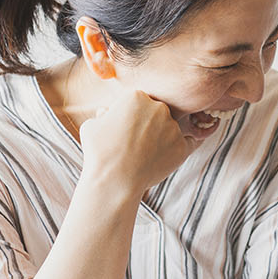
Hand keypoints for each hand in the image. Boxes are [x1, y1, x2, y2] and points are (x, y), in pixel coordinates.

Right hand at [76, 89, 199, 195]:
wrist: (114, 181)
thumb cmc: (99, 153)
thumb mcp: (92, 125)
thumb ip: (103, 115)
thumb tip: (107, 113)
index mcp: (137, 97)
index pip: (138, 102)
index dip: (130, 115)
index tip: (124, 128)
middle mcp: (159, 108)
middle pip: (156, 113)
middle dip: (148, 124)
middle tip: (136, 142)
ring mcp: (173, 127)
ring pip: (169, 128)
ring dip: (161, 137)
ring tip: (145, 155)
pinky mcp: (182, 146)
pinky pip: (186, 143)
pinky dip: (177, 149)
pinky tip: (168, 154)